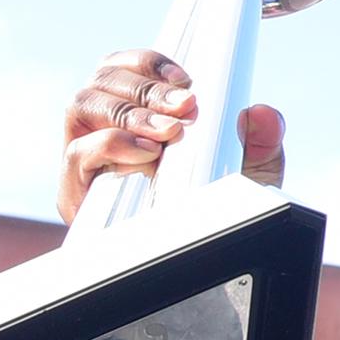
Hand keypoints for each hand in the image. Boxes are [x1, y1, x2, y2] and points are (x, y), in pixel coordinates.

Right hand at [58, 48, 286, 222]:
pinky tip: (146, 155)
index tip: (186, 80)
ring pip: (83, 105)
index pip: (126, 67)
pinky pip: (76, 153)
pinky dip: (111, 144)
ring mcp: (84, 157)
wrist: (182, 275)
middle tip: (186, 106)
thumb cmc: (205, 214)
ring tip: (168, 132)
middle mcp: (101, 127)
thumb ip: (258, 145)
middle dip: (148, 88)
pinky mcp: (74, 191)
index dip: (150, 64)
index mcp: (133, 112)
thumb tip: (265, 114)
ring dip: (131, 112)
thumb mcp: (243, 177)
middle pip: (103, 80)